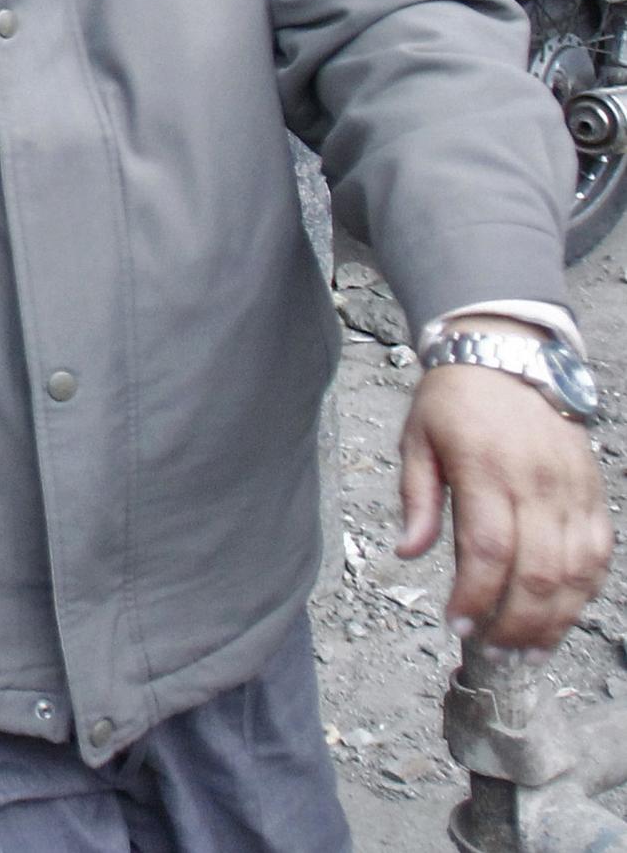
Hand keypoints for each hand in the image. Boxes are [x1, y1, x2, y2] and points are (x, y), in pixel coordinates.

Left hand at [398, 329, 612, 652]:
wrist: (509, 356)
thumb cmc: (454, 400)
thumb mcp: (416, 440)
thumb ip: (417, 499)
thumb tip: (408, 552)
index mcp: (486, 470)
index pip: (487, 550)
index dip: (476, 596)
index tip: (458, 623)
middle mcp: (536, 483)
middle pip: (537, 571)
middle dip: (516, 623)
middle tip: (494, 652)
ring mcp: (571, 490)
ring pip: (575, 571)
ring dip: (554, 619)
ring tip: (529, 650)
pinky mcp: (592, 492)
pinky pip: (598, 553)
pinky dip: (585, 591)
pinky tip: (563, 615)